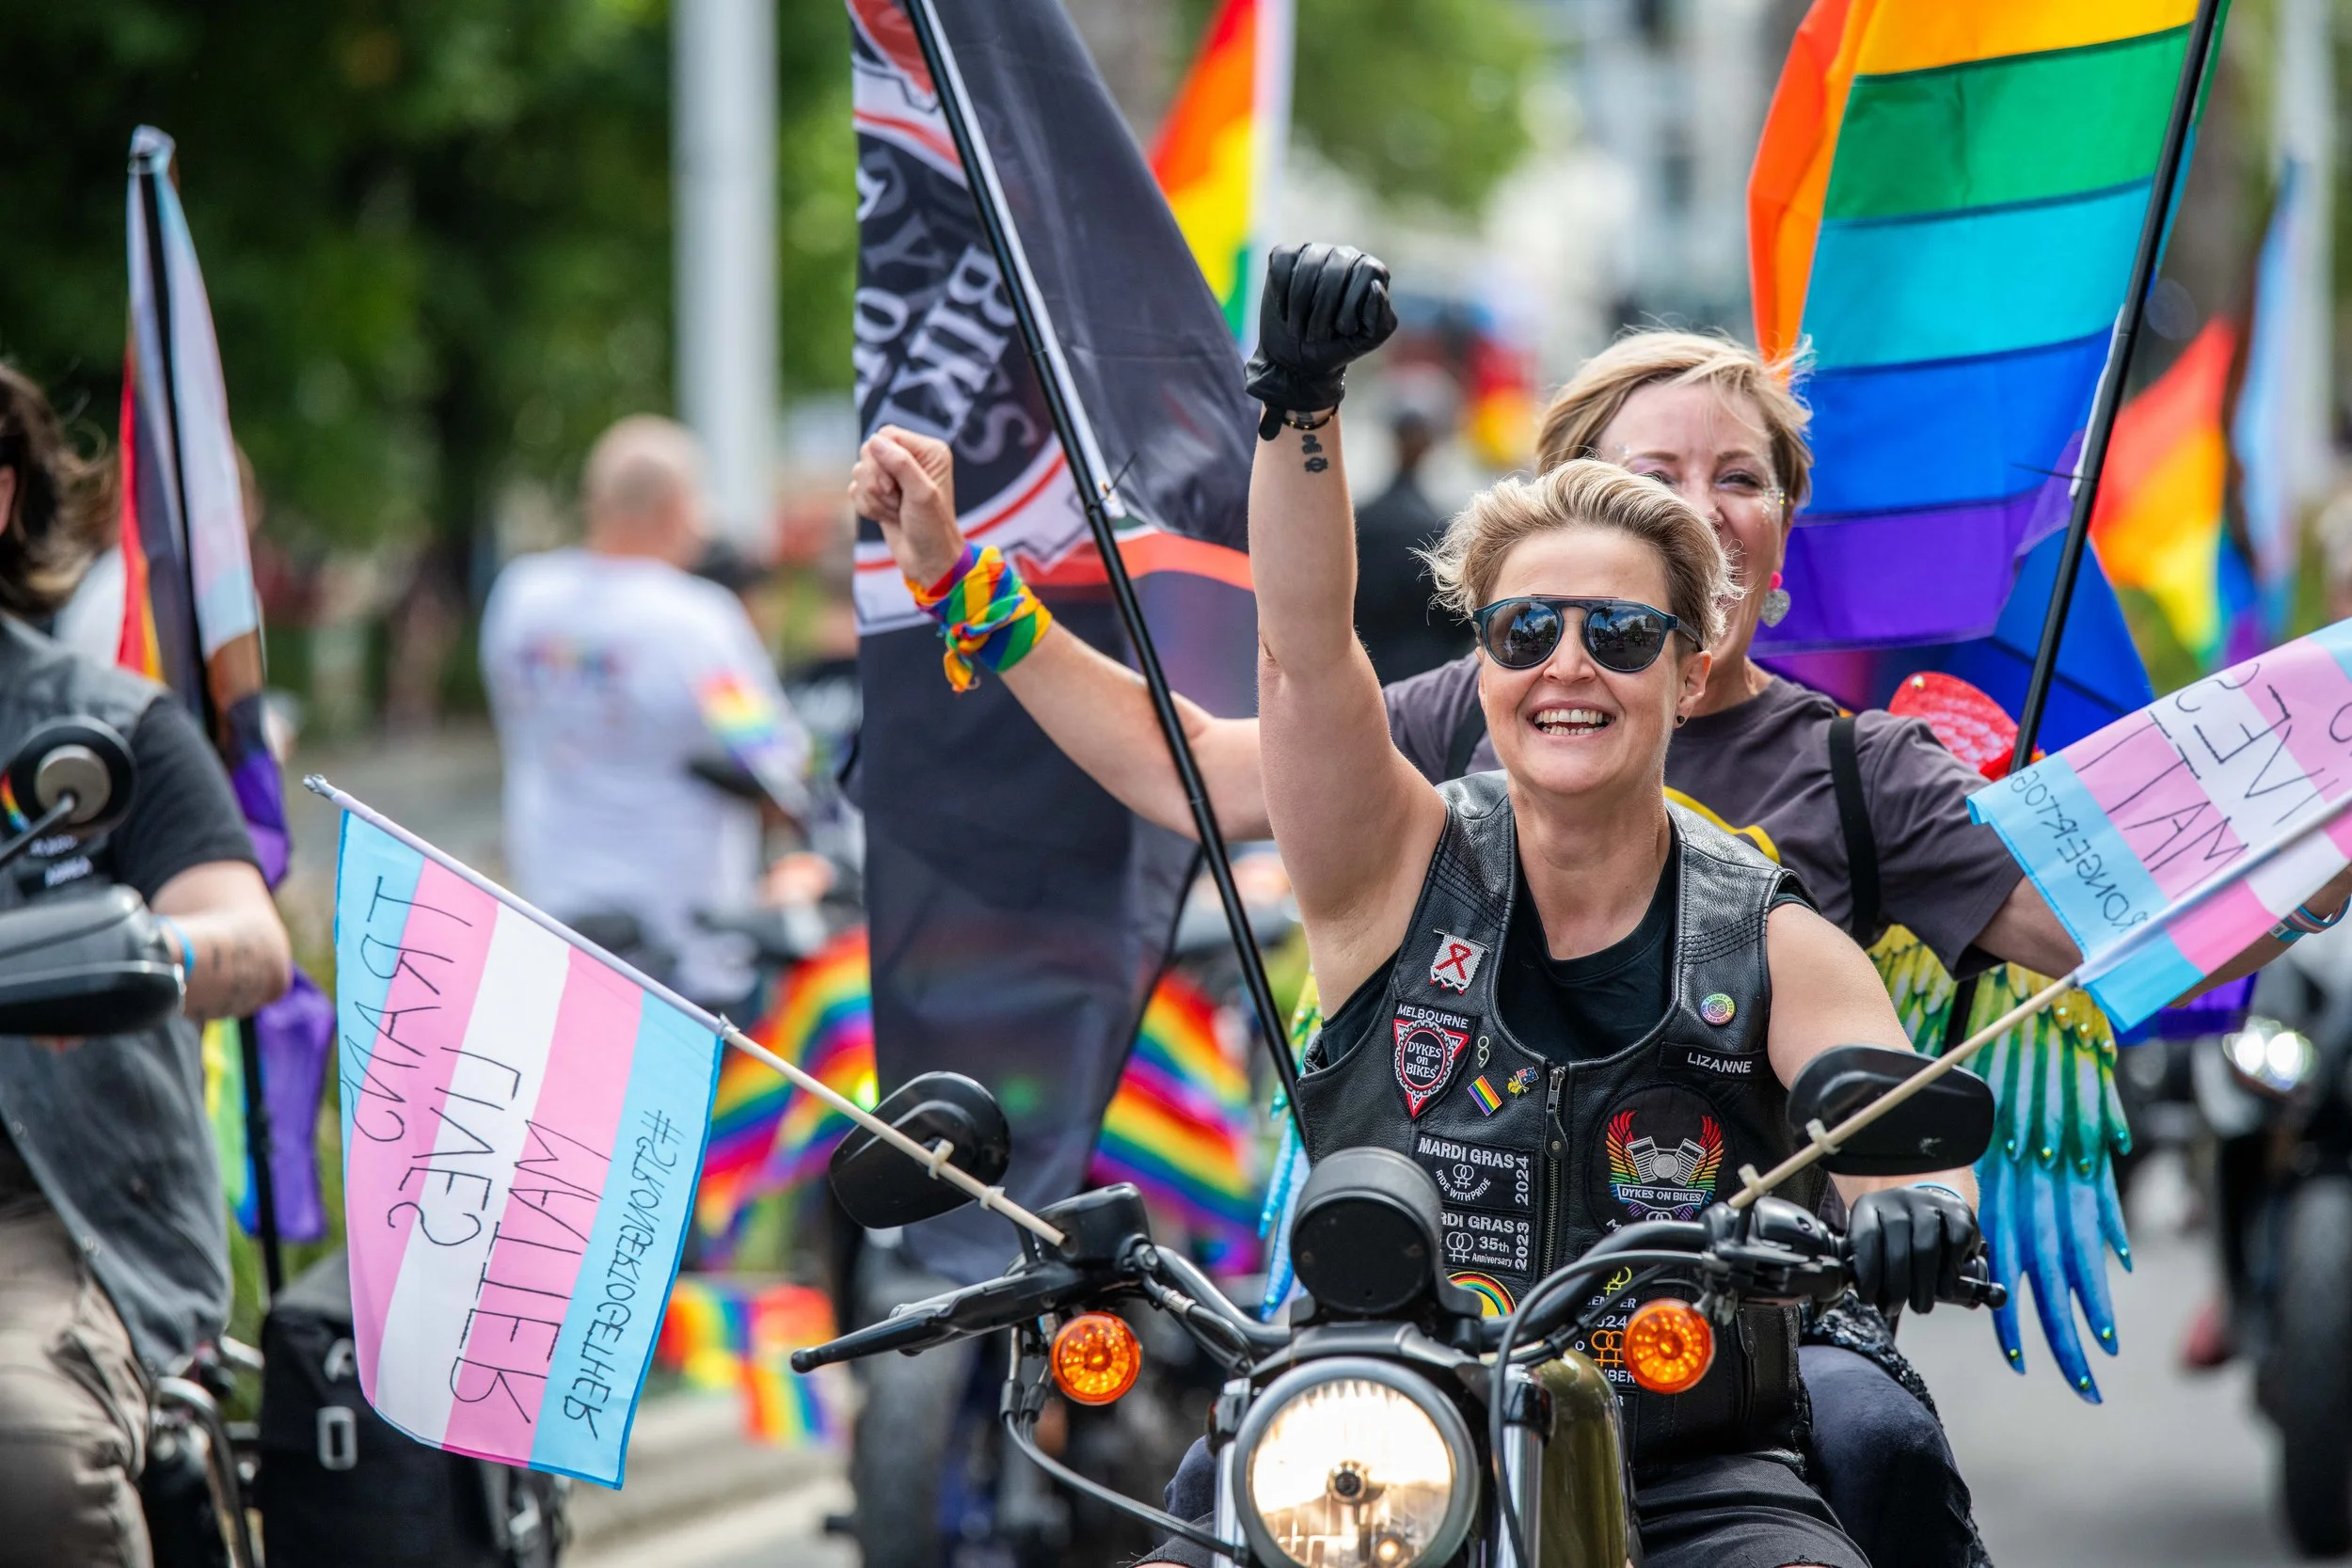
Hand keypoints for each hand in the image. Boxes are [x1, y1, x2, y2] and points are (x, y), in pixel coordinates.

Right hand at [849, 426, 963, 587]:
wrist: (927, 561)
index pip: (886, 435)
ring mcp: (893, 476)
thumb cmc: (933, 529)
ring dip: (873, 498)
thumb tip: (874, 442)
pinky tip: (887, 517)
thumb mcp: (922, 494)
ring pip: (859, 472)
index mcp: (928, 451)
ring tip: (896, 512)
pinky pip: (855, 489)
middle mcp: (911, 458)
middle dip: (876, 482)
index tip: (893, 487)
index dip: (881, 460)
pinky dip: (867, 507)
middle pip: (869, 451)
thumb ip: (901, 464)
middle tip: (897, 502)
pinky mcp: (879, 492)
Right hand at [1244, 242, 1397, 417]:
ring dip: (1299, 309)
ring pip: (1306, 269)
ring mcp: (1314, 252)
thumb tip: (1376, 286)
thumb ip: (1380, 316)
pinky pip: (1281, 266)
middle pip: (1335, 271)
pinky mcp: (1285, 256)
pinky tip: (1285, 312)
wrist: (1299, 358)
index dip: (1352, 305)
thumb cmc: (1339, 345)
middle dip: (1323, 312)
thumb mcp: (1368, 338)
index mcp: (1369, 270)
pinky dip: (1281, 296)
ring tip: (1300, 329)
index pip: (1367, 271)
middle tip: (1316, 336)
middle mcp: (1344, 254)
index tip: (1343, 330)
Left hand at [1849, 1185, 1978, 1315]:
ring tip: (1920, 1306)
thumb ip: (1861, 1264)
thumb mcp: (1871, 1242)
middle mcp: (1899, 1198)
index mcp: (1870, 1206)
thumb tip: (1849, 1299)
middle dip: (1895, 1287)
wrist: (1929, 1208)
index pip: (1866, 1239)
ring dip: (1923, 1285)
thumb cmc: (1894, 1236)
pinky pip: (1955, 1245)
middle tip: (1894, 1309)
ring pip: (1926, 1249)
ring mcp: (1930, 1203)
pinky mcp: (1958, 1212)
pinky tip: (1944, 1290)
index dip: (1867, 1273)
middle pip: (1898, 1249)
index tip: (1868, 1299)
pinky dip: (1949, 1273)